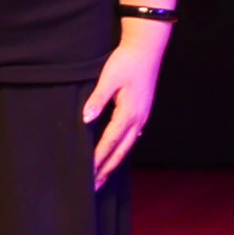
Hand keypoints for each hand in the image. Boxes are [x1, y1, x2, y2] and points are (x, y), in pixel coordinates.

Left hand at [84, 25, 167, 182]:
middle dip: (107, 169)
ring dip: (115, 161)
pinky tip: (118, 153)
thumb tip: (85, 118)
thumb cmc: (126, 62)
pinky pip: (132, 137)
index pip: (109, 142)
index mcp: (128, 113)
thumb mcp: (109, 79)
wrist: (148, 48)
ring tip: (104, 176)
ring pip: (128, 146)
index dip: (97, 159)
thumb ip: (97, 99)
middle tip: (94, 186)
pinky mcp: (143, 111)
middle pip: (120, 151)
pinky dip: (123, 149)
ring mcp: (143, 116)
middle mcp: (138, 119)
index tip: (87, 174)